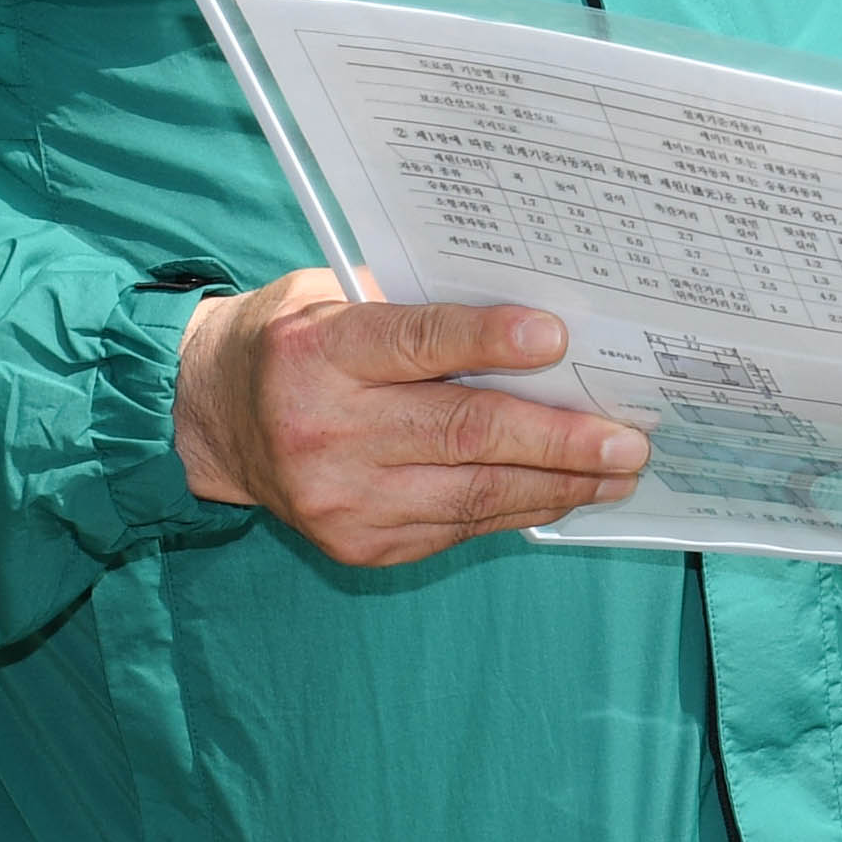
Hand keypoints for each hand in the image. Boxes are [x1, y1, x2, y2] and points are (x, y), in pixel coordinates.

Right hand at [171, 271, 648, 568]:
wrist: (214, 419)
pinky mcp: (357, 544)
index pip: (418, 344)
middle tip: (627, 439)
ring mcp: (341, 498)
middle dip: (559, 439)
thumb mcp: (334, 296)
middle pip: (464, 433)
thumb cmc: (295, 342)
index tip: (558, 337)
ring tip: (617, 472)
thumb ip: (418, 308)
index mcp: (319, 353)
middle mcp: (325, 431)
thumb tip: (538, 325)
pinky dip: (517, 509)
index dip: (490, 341)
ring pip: (473, 495)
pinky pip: (457, 528)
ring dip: (557, 485)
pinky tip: (561, 493)